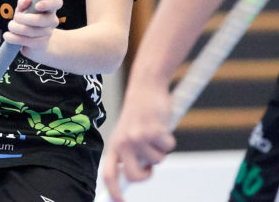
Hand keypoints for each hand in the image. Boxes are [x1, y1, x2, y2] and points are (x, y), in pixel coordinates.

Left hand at [3, 0, 62, 60]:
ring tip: (11, 26)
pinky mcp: (41, 44)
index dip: (48, 3)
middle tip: (16, 17)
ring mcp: (48, 33)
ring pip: (31, 31)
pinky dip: (13, 38)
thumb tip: (27, 0)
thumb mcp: (24, 10)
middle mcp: (52, 20)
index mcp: (50, 8)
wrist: (35, 44)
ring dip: (16, 28)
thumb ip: (23, 2)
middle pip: (41, 19)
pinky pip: (26, 41)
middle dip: (24, 18)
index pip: (57, 2)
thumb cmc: (28, 21)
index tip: (37, 6)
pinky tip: (8, 36)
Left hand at [101, 82, 176, 200]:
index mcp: (114, 144)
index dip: (113, 191)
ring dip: (160, 150)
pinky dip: (169, 140)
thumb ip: (129, 153)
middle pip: (135, 176)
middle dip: (146, 174)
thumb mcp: (128, 133)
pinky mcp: (152, 131)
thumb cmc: (139, 113)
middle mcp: (123, 142)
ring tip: (154, 132)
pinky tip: (162, 125)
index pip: (109, 174)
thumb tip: (133, 177)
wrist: (145, 87)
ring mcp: (137, 137)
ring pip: (156, 161)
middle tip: (150, 165)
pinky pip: (167, 147)